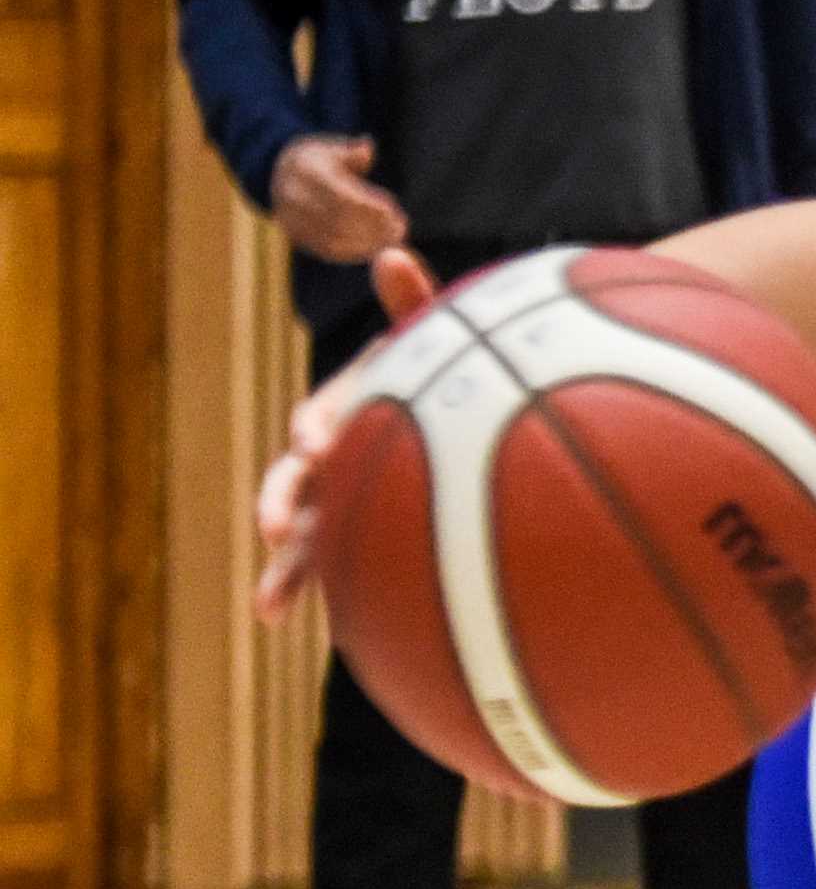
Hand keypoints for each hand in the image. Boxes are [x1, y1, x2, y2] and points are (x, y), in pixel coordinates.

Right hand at [253, 248, 439, 621]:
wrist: (474, 412)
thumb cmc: (453, 372)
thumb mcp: (438, 338)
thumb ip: (416, 303)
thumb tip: (392, 250)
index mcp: (350, 408)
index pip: (320, 417)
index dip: (316, 427)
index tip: (316, 442)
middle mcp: (339, 458)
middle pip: (296, 484)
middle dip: (279, 506)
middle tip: (273, 530)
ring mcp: (348, 502)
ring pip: (310, 538)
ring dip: (288, 572)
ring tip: (268, 612)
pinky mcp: (370, 539)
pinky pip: (355, 570)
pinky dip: (346, 600)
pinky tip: (349, 639)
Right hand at [269, 134, 408, 262]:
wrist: (280, 174)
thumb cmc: (319, 159)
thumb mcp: (333, 148)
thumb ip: (352, 153)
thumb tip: (366, 149)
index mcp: (304, 170)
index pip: (338, 194)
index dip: (367, 206)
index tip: (392, 211)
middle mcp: (293, 197)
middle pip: (337, 219)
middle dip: (371, 227)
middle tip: (400, 230)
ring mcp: (291, 219)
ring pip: (332, 239)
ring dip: (366, 243)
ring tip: (392, 241)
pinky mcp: (296, 236)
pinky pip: (326, 251)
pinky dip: (354, 253)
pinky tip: (375, 249)